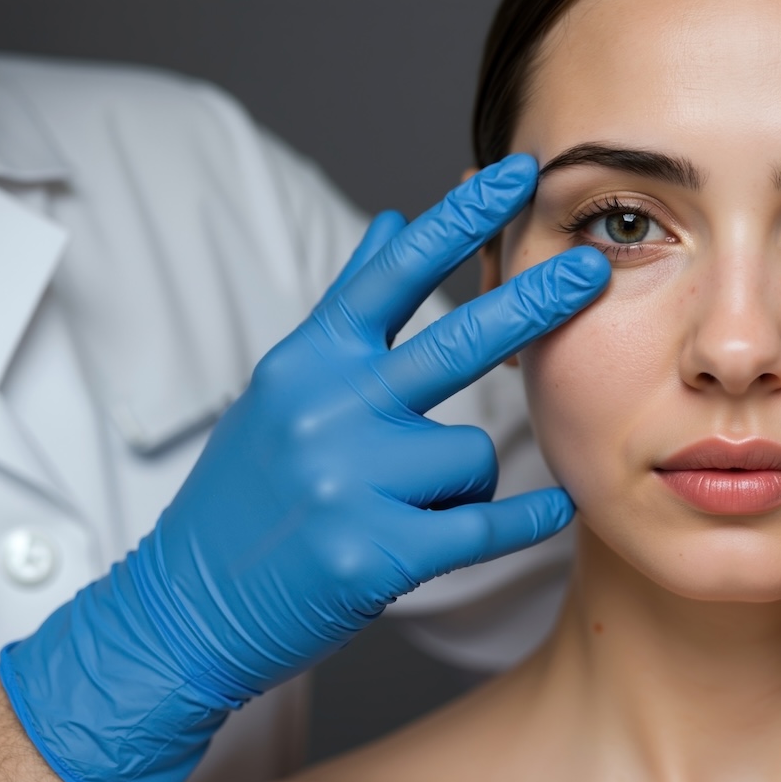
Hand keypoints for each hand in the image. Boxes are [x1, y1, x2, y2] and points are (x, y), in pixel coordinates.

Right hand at [0, 155, 610, 781]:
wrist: (187, 604)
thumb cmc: (248, 492)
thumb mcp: (284, 385)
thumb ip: (347, 309)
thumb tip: (391, 221)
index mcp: (308, 362)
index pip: (393, 275)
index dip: (458, 220)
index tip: (515, 176)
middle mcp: (325, 410)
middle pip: (456, 343)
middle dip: (535, 303)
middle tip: (593, 273)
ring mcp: (347, 481)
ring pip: (473, 454)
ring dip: (460, 480)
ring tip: (405, 505)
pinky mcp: (373, 552)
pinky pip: (484, 524)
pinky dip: (525, 520)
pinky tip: (556, 510)